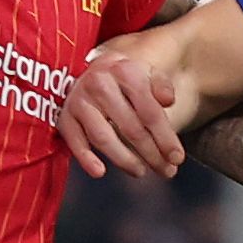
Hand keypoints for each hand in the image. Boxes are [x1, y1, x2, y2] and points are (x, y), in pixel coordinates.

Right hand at [59, 49, 185, 179]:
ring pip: (104, 138)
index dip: (166, 138)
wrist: (96, 70)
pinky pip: (75, 142)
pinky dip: (86, 159)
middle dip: (151, 154)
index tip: (177, 158)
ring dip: (124, 160)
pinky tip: (100, 172)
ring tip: (140, 171)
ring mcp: (80, 100)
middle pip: (130, 128)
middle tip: (165, 170)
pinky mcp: (65, 116)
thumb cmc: (128, 79)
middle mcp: (99, 83)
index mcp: (124, 70)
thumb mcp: (148, 74)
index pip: (150, 112)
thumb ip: (162, 86)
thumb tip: (168, 100)